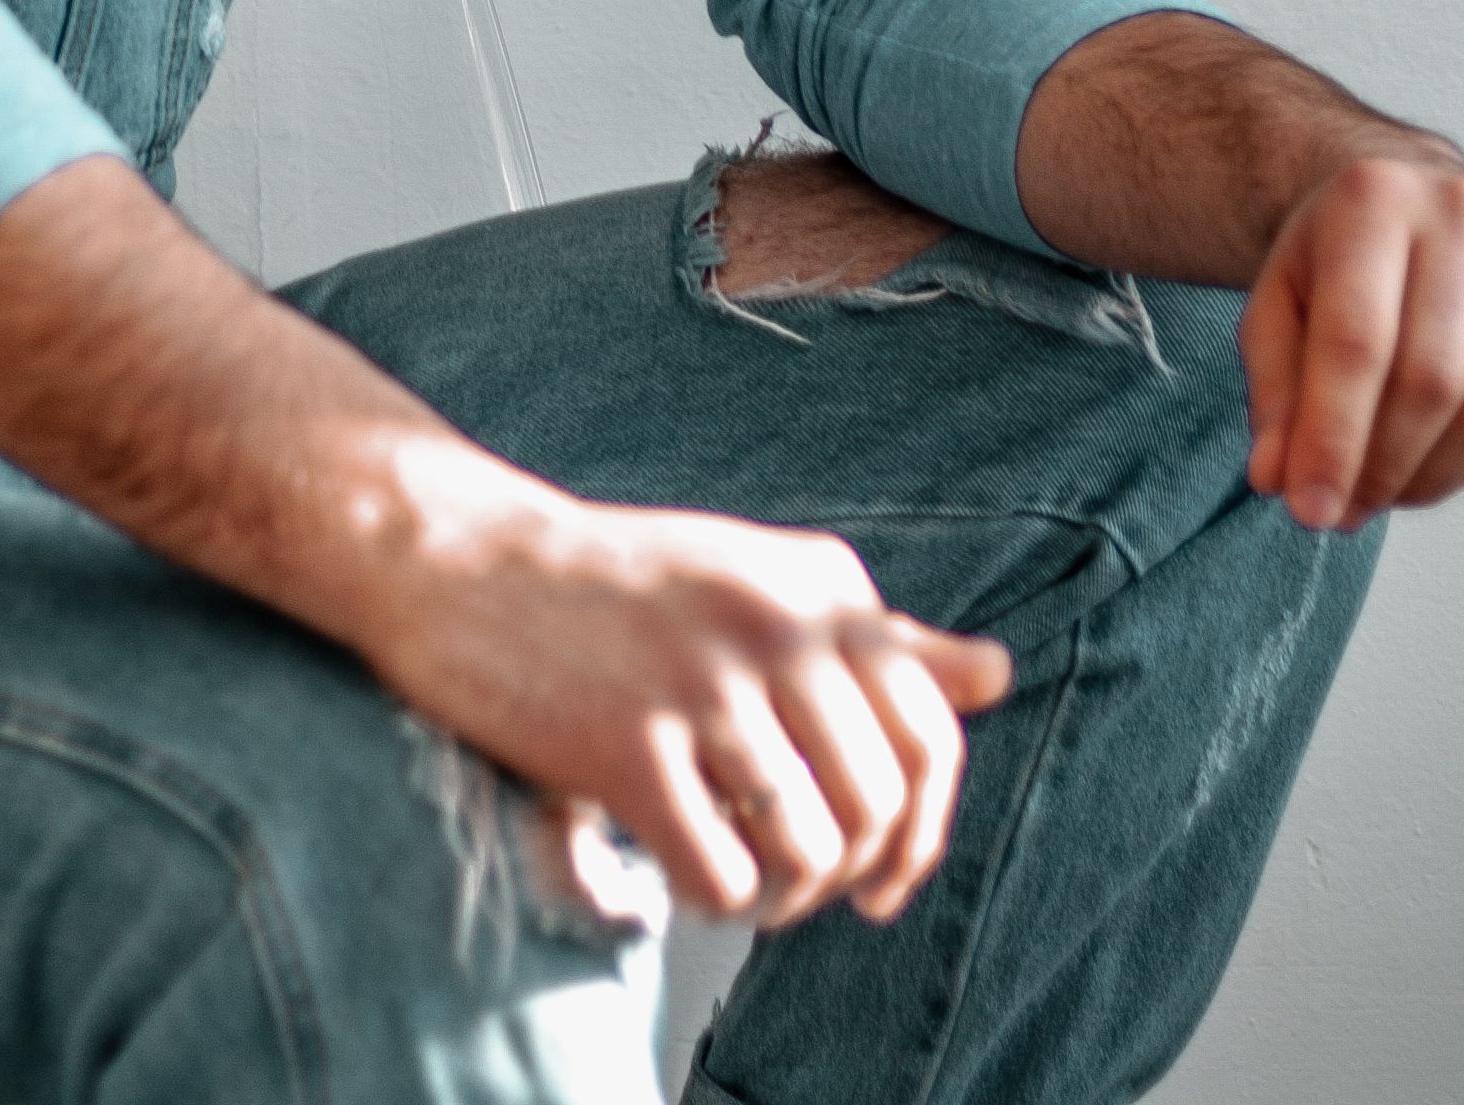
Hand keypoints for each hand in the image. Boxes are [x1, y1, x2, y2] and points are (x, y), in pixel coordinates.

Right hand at [371, 494, 1013, 927]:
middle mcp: (773, 624)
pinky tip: (681, 872)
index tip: (882, 875)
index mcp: (818, 583)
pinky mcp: (625, 742)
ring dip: (783, 897)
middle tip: (796, 884)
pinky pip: (723, 876)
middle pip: (875, 805)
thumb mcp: (759, 582)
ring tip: (742, 882)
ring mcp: (699, 682)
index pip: (929, 737)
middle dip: (846, 873)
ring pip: (809, 849)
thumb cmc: (623, 586)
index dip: (920, 830)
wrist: (465, 561)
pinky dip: (715, 902)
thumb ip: (878, 636)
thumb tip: (999, 674)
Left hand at [1241, 150, 1463, 526]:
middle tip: (1342, 510)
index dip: (1333, 437)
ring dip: (1432, 479)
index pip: (1357, 340)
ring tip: (1384, 487)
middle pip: (1430, 383)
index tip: (1310, 511)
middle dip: (1382, 468)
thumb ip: (1274, 391)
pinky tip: (1436, 458)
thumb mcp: (1277, 302)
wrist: (1409, 198)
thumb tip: (1276, 479)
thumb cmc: (1335, 259)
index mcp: (1373, 200)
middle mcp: (1460, 220)